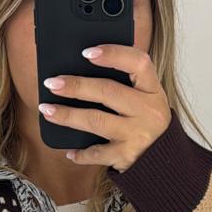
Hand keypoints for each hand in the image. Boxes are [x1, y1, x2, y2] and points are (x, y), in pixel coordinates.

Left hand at [38, 44, 170, 172]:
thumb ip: (123, 83)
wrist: (164, 159)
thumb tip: (79, 69)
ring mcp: (138, 134)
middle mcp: (148, 110)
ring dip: (68, 115)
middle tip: (52, 83)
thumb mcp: (144, 98)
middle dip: (77, 86)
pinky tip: (69, 151)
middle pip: (109, 92)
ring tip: (47, 110)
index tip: (86, 52)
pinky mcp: (128, 156)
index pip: (138, 62)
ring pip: (97, 121)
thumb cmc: (144, 121)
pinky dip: (81, 153)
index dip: (113, 54)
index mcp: (152, 89)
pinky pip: (98, 153)